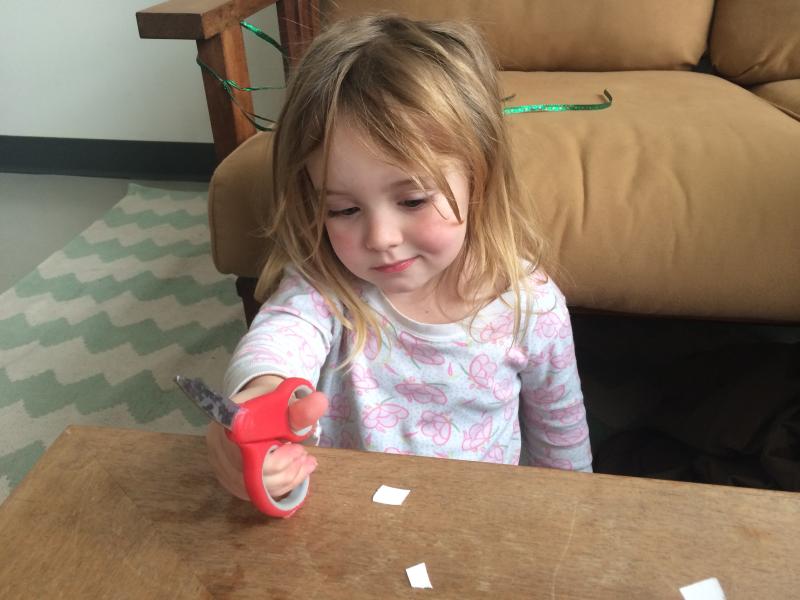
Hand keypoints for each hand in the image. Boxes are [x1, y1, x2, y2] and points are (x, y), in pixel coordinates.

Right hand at [205, 376, 327, 501]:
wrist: (252, 410)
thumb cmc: (268, 404)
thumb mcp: (285, 401)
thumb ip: (301, 407)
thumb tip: (320, 402)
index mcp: (229, 424)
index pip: (251, 453)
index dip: (279, 458)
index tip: (299, 449)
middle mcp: (220, 449)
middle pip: (254, 474)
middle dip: (287, 470)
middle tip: (307, 458)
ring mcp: (224, 468)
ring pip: (258, 487)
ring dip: (288, 478)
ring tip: (307, 464)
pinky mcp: (233, 481)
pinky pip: (258, 491)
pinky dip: (281, 485)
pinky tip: (297, 473)